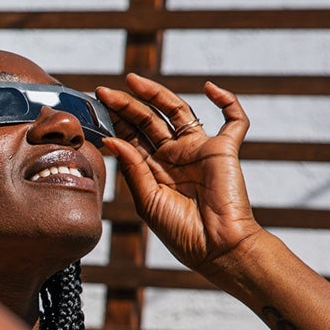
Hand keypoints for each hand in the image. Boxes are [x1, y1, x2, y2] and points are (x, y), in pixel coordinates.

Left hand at [96, 74, 263, 276]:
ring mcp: (199, 150)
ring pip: (178, 112)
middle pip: (148, 121)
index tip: (94, 109)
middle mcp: (174, 156)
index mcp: (153, 170)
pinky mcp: (225, 150)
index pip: (131, 137)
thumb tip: (111, 138)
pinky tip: (210, 88)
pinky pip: (234, 121)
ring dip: (157, 95)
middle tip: (104, 92)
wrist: (216, 247)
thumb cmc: (181, 232)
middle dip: (126, 106)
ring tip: (133, 81)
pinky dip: (228, 101)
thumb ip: (132, 168)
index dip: (114, 122)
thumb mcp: (147, 200)